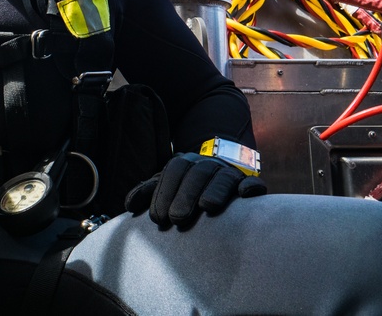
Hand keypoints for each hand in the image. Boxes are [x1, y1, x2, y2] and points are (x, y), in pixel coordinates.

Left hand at [124, 153, 266, 227]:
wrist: (220, 173)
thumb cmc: (188, 188)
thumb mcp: (167, 186)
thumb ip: (149, 192)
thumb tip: (128, 205)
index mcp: (186, 163)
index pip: (174, 171)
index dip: (164, 192)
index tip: (157, 218)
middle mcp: (207, 165)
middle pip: (197, 173)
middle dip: (185, 194)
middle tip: (176, 218)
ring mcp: (229, 173)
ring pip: (222, 176)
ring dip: (215, 190)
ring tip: (207, 207)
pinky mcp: (248, 183)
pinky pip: (252, 182)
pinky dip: (250, 186)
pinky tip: (244, 195)